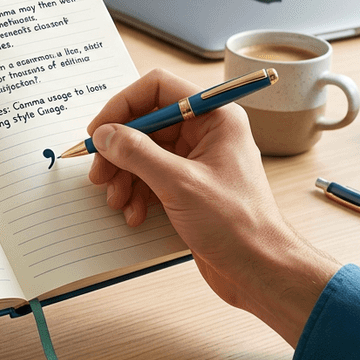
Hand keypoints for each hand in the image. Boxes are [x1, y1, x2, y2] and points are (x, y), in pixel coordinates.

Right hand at [87, 69, 338, 346]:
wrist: (260, 270)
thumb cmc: (238, 225)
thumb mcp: (179, 184)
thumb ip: (137, 153)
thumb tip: (105, 133)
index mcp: (216, 117)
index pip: (158, 89)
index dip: (123, 106)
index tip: (99, 131)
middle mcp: (207, 133)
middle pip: (146, 124)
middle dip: (119, 151)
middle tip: (100, 174)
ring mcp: (198, 161)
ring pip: (145, 154)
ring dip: (124, 176)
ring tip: (117, 201)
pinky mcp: (190, 188)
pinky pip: (152, 178)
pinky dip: (137, 194)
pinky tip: (134, 215)